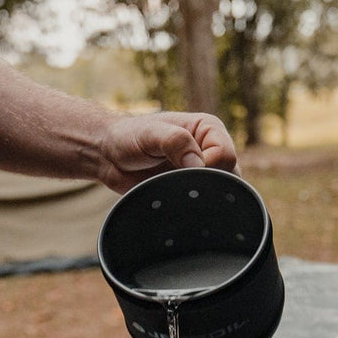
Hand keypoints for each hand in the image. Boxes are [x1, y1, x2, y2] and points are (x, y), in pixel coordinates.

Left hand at [96, 112, 238, 192]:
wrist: (108, 156)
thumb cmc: (128, 137)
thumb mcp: (150, 133)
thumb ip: (175, 142)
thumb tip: (198, 164)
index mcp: (208, 129)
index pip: (226, 156)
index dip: (207, 167)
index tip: (181, 168)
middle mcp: (211, 150)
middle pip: (229, 177)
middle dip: (205, 185)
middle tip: (174, 181)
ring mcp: (203, 172)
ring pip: (220, 194)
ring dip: (198, 197)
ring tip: (171, 189)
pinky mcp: (192, 190)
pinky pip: (204, 205)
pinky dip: (193, 208)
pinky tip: (174, 203)